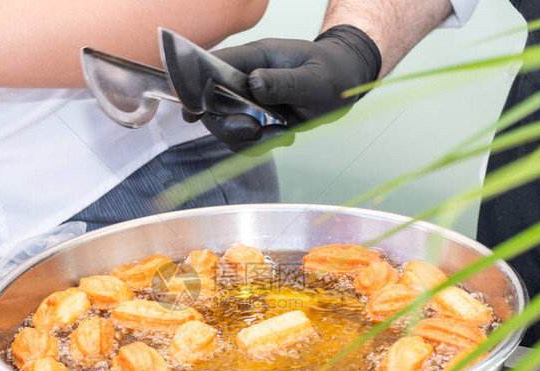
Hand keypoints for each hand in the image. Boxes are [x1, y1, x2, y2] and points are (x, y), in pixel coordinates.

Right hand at [191, 25, 381, 151]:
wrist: (346, 81)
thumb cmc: (332, 72)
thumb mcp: (313, 79)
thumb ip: (283, 82)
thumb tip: (254, 84)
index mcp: (256, 57)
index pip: (213, 65)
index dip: (195, 86)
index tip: (193, 110)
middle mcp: (247, 78)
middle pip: (212, 103)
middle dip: (227, 124)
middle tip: (255, 131)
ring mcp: (251, 99)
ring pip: (226, 125)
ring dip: (247, 138)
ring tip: (279, 133)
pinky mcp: (258, 117)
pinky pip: (244, 138)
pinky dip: (260, 144)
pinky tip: (283, 136)